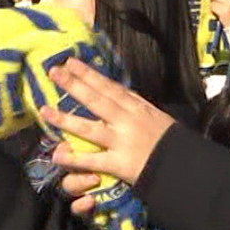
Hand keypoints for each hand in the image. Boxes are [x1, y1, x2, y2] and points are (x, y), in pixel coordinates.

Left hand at [42, 58, 177, 186]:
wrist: (185, 167)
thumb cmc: (171, 142)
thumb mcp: (156, 116)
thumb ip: (135, 105)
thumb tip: (117, 92)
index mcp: (137, 107)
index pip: (109, 87)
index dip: (89, 74)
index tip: (71, 62)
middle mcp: (127, 120)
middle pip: (96, 99)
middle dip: (74, 85)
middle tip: (54, 72)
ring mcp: (122, 141)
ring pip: (89, 128)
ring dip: (65, 119)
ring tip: (44, 111)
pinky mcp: (119, 164)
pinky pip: (92, 161)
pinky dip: (74, 159)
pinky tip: (57, 155)